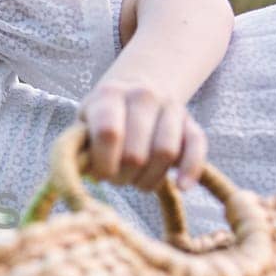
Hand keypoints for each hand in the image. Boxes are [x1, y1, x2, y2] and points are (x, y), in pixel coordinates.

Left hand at [77, 79, 207, 191]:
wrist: (136, 89)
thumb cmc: (103, 116)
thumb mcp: (84, 124)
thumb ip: (79, 148)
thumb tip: (78, 177)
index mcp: (110, 95)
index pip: (109, 133)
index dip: (104, 163)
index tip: (100, 174)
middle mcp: (143, 96)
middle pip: (136, 152)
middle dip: (124, 176)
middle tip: (117, 178)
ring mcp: (171, 107)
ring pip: (165, 153)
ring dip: (149, 179)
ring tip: (137, 181)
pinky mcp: (191, 122)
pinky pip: (197, 149)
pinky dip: (190, 170)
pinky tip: (181, 186)